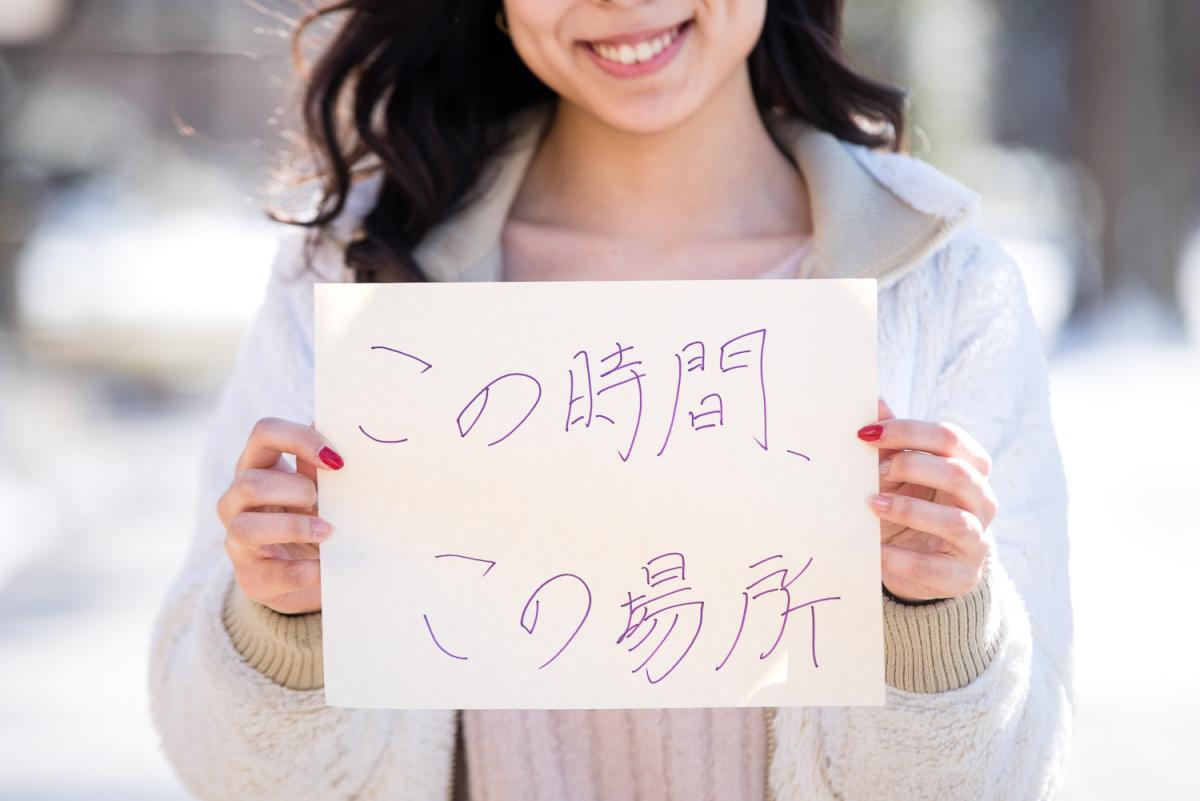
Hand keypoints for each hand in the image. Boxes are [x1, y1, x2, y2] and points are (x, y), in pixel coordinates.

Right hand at [217, 417, 343, 613]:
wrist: (311, 574)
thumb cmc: (315, 518)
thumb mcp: (321, 488)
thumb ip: (325, 466)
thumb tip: (348, 429)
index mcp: (260, 467)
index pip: (264, 432)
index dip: (299, 439)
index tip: (337, 460)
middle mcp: (238, 500)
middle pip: (250, 483)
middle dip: (295, 491)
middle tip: (322, 503)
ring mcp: (237, 540)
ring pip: (246, 527)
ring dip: (293, 527)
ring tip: (326, 531)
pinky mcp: (252, 577)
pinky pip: (273, 573)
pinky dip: (306, 570)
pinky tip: (326, 568)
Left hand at [857, 398, 997, 602]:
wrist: (919, 568)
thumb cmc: (910, 507)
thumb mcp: (900, 475)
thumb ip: (893, 442)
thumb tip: (874, 402)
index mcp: (969, 468)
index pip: (951, 438)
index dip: (909, 431)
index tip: (866, 434)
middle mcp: (982, 501)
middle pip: (959, 474)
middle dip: (914, 466)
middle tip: (877, 470)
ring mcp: (977, 541)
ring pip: (956, 521)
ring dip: (909, 510)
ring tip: (872, 504)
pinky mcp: (962, 576)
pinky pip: (936, 566)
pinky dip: (903, 558)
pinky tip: (876, 551)